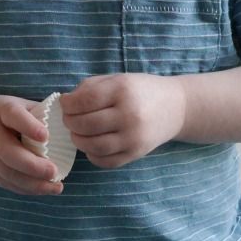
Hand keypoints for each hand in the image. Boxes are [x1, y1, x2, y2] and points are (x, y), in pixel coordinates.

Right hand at [0, 94, 62, 194]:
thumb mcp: (14, 104)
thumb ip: (37, 113)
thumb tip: (69, 124)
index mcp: (0, 111)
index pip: (13, 116)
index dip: (28, 126)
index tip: (45, 135)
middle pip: (9, 153)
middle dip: (33, 166)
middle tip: (54, 172)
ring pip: (8, 174)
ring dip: (34, 184)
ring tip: (56, 187)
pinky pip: (7, 183)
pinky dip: (27, 189)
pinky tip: (45, 190)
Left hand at [59, 73, 185, 168]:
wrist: (175, 108)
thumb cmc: (140, 91)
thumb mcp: (118, 80)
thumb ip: (91, 88)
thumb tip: (66, 104)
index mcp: (123, 91)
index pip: (85, 100)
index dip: (69, 104)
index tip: (65, 104)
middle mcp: (129, 115)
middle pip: (86, 125)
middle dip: (70, 122)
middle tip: (69, 119)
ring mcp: (133, 138)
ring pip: (94, 146)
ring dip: (78, 141)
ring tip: (77, 133)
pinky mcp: (136, 154)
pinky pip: (106, 161)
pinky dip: (92, 155)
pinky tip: (91, 146)